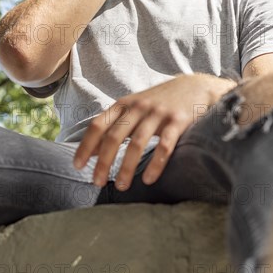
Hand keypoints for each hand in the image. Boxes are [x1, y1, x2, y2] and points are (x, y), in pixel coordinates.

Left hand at [73, 74, 221, 189]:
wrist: (194, 86)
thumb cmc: (159, 101)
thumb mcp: (133, 108)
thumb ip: (113, 126)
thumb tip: (91, 151)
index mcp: (124, 104)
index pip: (98, 125)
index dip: (86, 146)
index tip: (78, 166)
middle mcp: (138, 107)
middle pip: (114, 137)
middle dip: (104, 162)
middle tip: (97, 182)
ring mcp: (158, 113)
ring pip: (137, 144)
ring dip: (127, 167)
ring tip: (122, 186)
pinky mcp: (178, 121)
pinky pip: (164, 146)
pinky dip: (155, 164)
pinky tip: (149, 179)